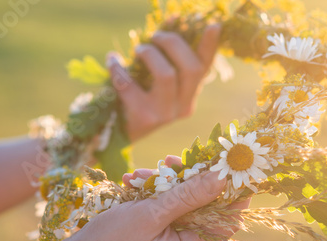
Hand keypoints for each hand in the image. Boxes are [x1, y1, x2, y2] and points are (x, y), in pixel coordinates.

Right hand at [68, 155, 248, 240]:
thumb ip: (189, 195)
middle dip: (188, 182)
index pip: (227, 220)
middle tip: (171, 160)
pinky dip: (156, 197)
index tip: (230, 165)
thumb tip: (223, 177)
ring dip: (166, 186)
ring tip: (140, 174)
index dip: (232, 192)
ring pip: (184, 208)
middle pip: (203, 210)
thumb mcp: (151, 213)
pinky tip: (135, 183)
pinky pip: (169, 214)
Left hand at [106, 25, 220, 141]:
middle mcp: (183, 107)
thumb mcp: (155, 78)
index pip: (204, 68)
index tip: (214, 26)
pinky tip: (112, 60)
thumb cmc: (137, 98)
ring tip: (139, 49)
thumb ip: (165, 54)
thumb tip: (173, 19)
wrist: (117, 133)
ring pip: (167, 75)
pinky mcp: (145, 119)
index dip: (210, 46)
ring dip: (150, 54)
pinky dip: (119, 68)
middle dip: (173, 43)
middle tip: (155, 36)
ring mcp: (166, 115)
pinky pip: (131, 85)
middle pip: (190, 68)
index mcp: (190, 96)